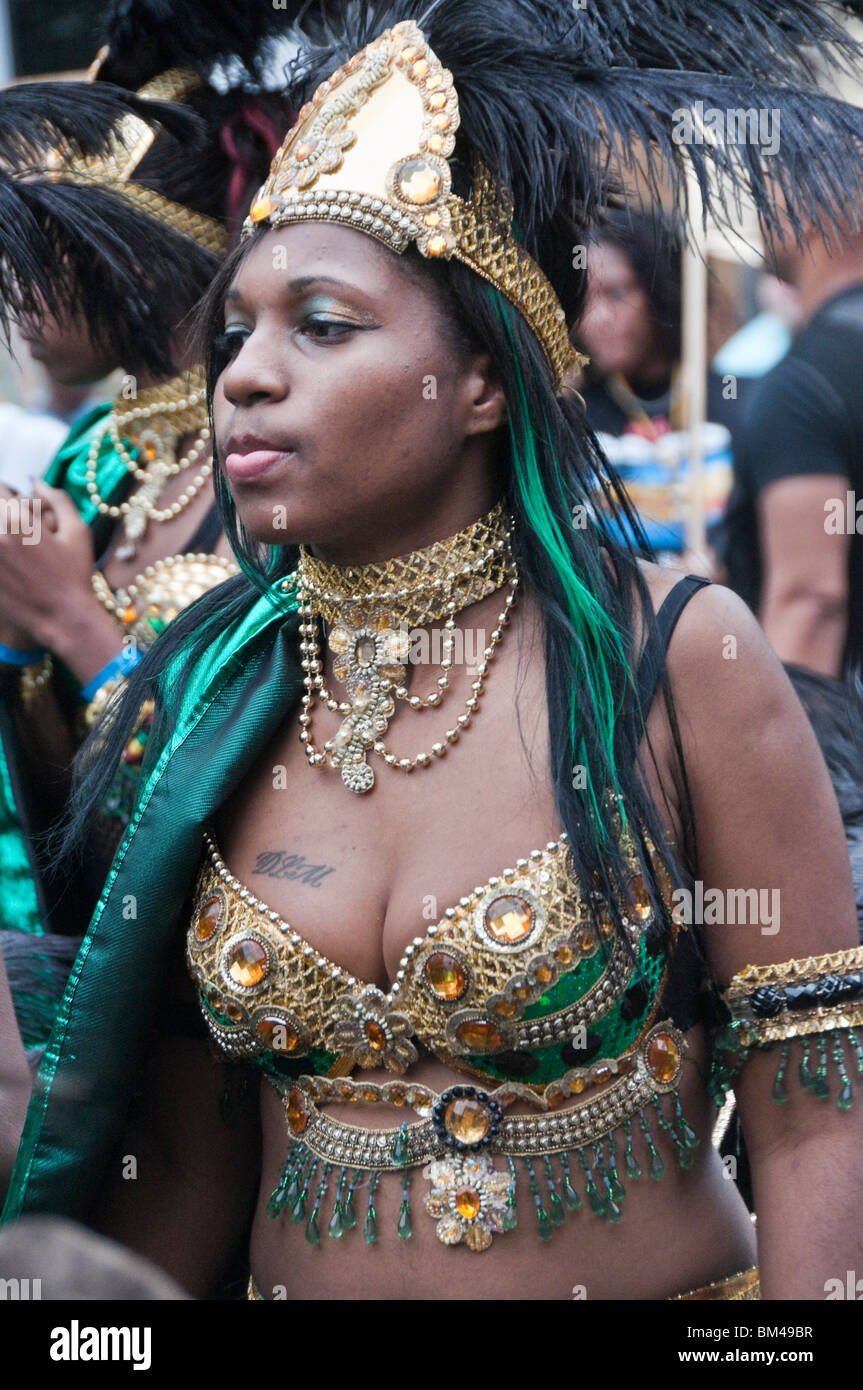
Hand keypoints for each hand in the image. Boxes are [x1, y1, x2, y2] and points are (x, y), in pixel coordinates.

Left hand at [0, 479, 95, 648]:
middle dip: (4, 514)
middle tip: (17, 528)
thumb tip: (37, 482)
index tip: (15, 504)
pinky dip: (1, 556)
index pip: (0, 490)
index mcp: (18, 521)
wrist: (64, 618)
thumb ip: (59, 500)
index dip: (8, 494)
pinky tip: (12, 562)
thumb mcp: (78, 533)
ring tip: (14, 547)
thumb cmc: (74, 575)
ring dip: (1, 534)